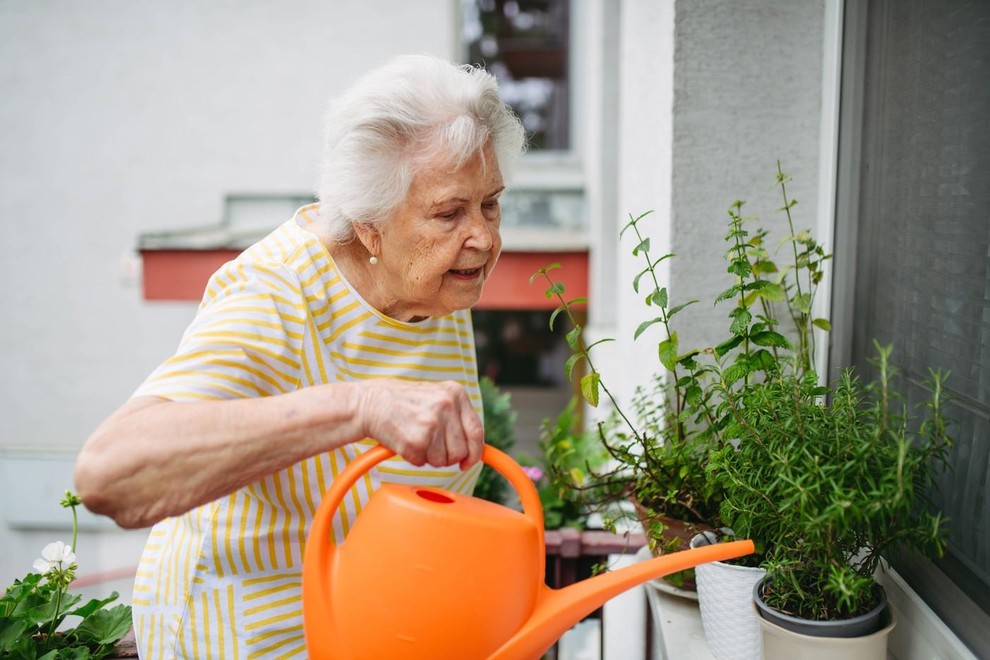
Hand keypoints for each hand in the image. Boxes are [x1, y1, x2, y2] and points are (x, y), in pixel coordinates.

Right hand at [353, 379, 484, 469]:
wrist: (368, 402)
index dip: (475, 452)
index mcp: (456, 393)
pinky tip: (404, 440)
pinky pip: (422, 463)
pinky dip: (412, 457)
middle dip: (446, 456)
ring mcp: (432, 424)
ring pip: (442, 461)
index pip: (476, 431)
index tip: (468, 462)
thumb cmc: (400, 401)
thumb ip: (456, 415)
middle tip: (429, 446)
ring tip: (415, 438)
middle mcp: (447, 406)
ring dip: (428, 457)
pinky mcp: (416, 441)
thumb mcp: (435, 396)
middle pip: (460, 451)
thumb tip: (474, 447)